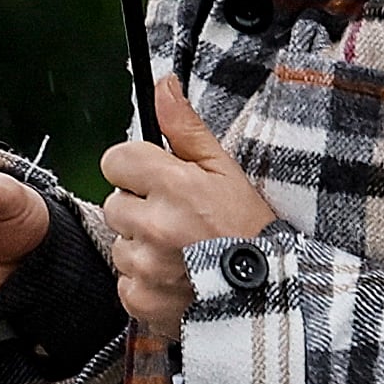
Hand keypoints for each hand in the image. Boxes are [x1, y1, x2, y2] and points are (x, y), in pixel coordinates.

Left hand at [101, 77, 277, 337]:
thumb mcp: (224, 168)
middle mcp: (154, 224)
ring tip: (180, 252)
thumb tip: (162, 84)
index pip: (115, 160)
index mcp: (172, 184)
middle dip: (139, 208)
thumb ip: (185, 126)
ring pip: (119, 245)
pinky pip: (124, 282)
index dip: (135, 169)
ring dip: (141, 247)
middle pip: (114, 203)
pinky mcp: (142, 299)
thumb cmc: (249, 227)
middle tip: (177, 219)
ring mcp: (146, 265)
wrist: (269, 294)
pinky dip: (144, 282)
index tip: (157, 181)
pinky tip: (176, 278)